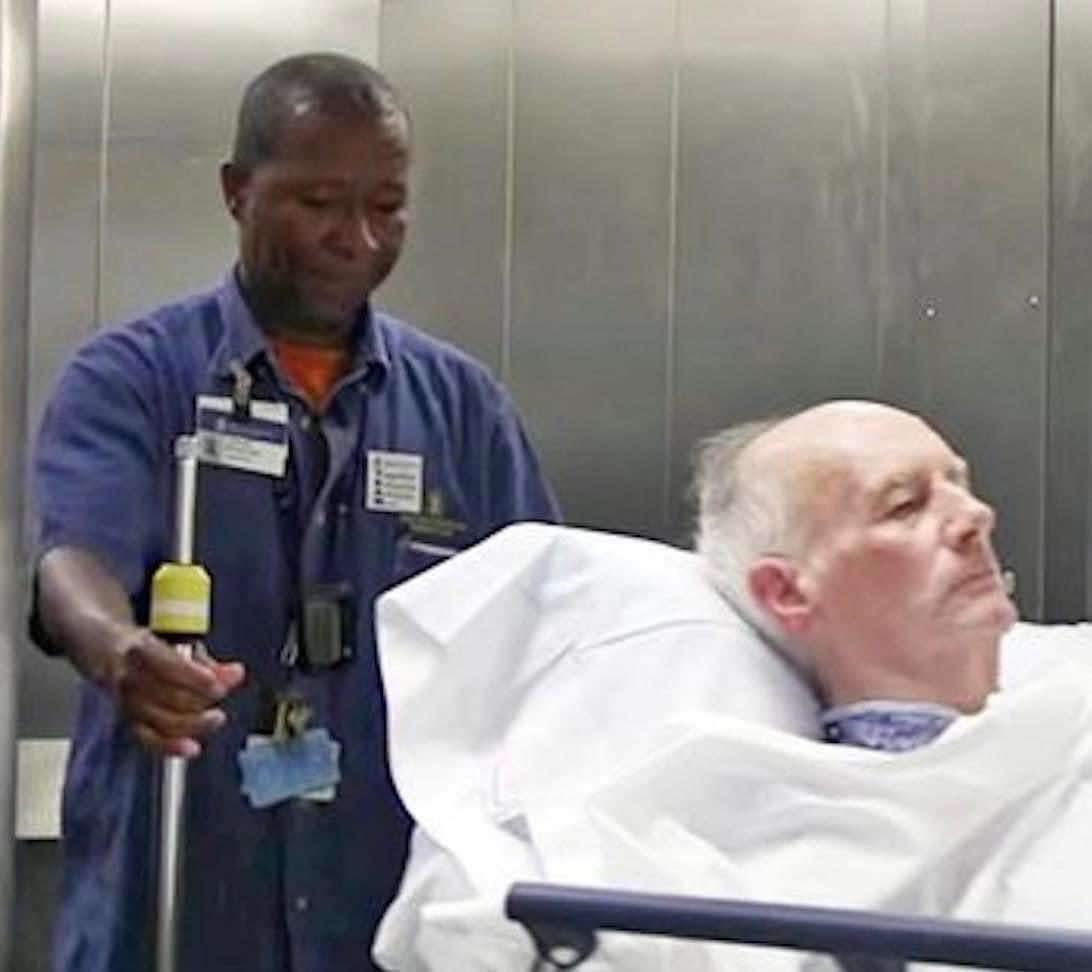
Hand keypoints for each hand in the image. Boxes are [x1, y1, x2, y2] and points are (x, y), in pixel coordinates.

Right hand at [106, 624, 245, 758]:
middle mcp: (127, 676)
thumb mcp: (172, 642)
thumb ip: (207, 662)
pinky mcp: (125, 719)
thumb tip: (235, 674)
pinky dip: (171, 746)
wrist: (99, 647)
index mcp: (138, 649)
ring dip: (192, 723)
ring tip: (215, 719)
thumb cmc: (142, 644)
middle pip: (164, 695)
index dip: (193, 676)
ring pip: (158, 720)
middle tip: (221, 696)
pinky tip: (191, 748)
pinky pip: (148, 738)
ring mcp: (123, 701)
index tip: (216, 683)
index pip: (166, 665)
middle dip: (198, 699)